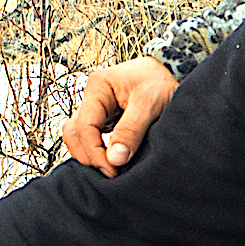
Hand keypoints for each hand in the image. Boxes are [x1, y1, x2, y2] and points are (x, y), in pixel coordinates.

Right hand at [61, 55, 178, 173]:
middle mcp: (90, 97)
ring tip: (111, 169)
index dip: (95, 152)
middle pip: (74, 134)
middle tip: (112, 173)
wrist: (170, 71)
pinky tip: (112, 162)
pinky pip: (89, 138)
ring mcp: (94, 109)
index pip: (84, 127)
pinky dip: (96, 151)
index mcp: (97, 86)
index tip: (113, 170)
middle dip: (89, 156)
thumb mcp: (150, 103)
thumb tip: (114, 159)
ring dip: (89, 155)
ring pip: (77, 137)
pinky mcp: (102, 119)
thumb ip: (132, 129)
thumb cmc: (160, 81)